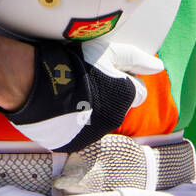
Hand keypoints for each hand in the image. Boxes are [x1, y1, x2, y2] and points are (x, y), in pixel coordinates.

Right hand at [0, 37, 162, 151]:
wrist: (36, 84)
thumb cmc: (75, 63)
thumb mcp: (109, 52)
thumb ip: (136, 59)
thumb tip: (158, 67)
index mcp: (126, 97)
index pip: (136, 91)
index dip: (123, 79)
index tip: (107, 71)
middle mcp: (114, 119)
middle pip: (117, 107)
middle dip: (107, 97)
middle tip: (87, 81)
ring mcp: (93, 134)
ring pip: (97, 121)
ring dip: (90, 111)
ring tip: (68, 93)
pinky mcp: (72, 143)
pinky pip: (77, 133)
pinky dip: (71, 123)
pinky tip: (58, 108)